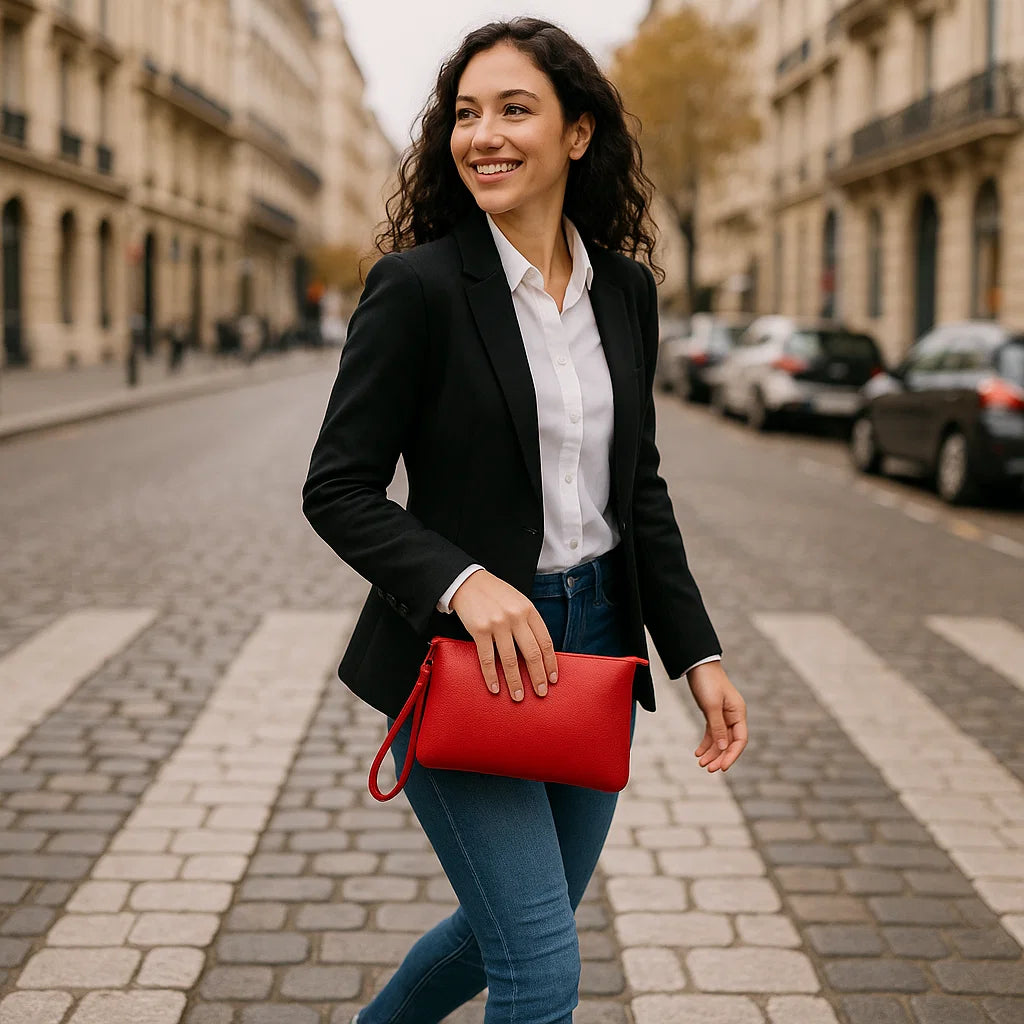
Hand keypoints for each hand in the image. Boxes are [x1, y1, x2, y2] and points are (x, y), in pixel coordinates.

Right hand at [450, 570, 557, 701]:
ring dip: (515, 682)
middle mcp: (515, 617)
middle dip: (537, 676)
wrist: (468, 581)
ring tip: (518, 696)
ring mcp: (497, 623)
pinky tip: (495, 688)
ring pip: (510, 660)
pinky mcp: (479, 630)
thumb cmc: (495, 594)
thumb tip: (539, 652)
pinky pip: (487, 658)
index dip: (550, 663)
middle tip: (541, 693)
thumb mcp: (518, 602)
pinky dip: (491, 676)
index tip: (552, 678)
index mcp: (529, 610)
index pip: (545, 641)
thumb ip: (528, 622)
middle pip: (532, 653)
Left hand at [687, 661, 747, 771]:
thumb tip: (723, 748)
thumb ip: (717, 727)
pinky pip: (712, 733)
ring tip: (701, 763)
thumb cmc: (707, 682)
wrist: (697, 665)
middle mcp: (734, 716)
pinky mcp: (713, 714)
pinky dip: (706, 743)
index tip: (722, 768)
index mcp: (738, 713)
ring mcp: (724, 715)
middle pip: (730, 742)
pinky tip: (698, 752)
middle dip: (720, 757)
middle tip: (708, 769)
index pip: (740, 740)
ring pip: (720, 740)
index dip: (732, 755)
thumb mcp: (712, 705)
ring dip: (712, 752)